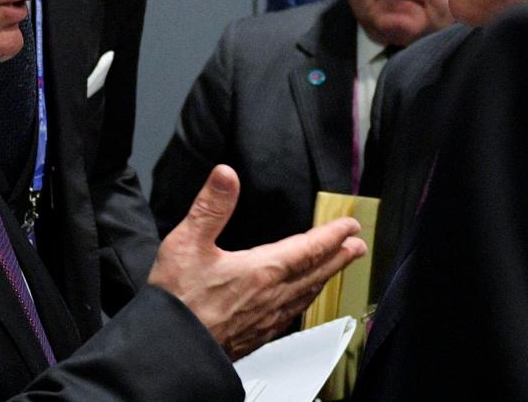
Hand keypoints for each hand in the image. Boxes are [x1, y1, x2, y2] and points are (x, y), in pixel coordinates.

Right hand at [148, 165, 366, 359]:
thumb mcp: (187, 243)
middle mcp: (271, 297)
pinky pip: (291, 314)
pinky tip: (299, 301)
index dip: (332, 235)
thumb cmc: (177, 302)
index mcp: (261, 271)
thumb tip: (226, 174)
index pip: (308, 248)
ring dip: (325, 278)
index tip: (350, 225)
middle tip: (358, 246)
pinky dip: (304, 300)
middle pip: (315, 272)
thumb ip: (211, 207)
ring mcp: (266, 320)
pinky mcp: (256, 336)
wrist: (169, 351)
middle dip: (338, 257)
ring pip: (306, 295)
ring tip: (335, 268)